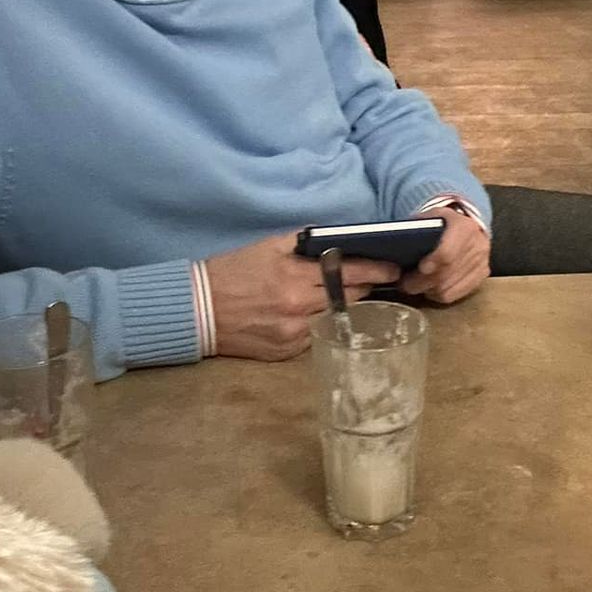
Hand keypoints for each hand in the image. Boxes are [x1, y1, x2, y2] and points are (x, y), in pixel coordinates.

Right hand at [204, 235, 400, 361]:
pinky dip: (321, 323)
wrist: (197, 310)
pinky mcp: (287, 353)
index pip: (350, 274)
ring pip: (336, 319)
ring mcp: (294, 334)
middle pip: (349, 298)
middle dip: (364, 288)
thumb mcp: (267, 246)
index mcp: (295, 278)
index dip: (376, 270)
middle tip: (376, 280)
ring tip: (348, 296)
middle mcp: (299, 308)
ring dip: (343, 307)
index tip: (393, 268)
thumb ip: (303, 242)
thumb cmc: (232, 272)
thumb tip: (335, 238)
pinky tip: (317, 314)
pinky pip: (317, 337)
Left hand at [396, 206, 489, 304]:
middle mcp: (477, 245)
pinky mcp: (481, 275)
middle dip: (421, 282)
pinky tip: (429, 288)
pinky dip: (438, 295)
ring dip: (428, 290)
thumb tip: (397, 246)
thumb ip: (417, 229)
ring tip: (415, 285)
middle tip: (404, 284)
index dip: (432, 263)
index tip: (419, 268)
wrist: (467, 226)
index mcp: (464, 227)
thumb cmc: (442, 224)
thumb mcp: (430, 217)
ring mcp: (481, 262)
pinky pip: (455, 295)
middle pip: (445, 274)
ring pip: (448, 288)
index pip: (447, 253)